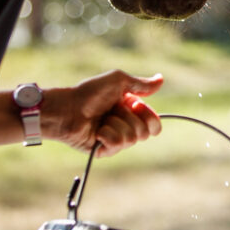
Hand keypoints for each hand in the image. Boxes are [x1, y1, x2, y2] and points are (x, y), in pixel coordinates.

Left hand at [47, 70, 162, 155]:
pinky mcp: (105, 150)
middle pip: (146, 133)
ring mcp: (115, 140)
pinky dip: (107, 134)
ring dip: (116, 124)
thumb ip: (141, 84)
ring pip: (132, 139)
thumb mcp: (118, 81)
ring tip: (101, 120)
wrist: (68, 108)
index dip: (148, 114)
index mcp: (130, 112)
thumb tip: (161, 79)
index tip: (132, 103)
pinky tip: (96, 131)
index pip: (154, 123)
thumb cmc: (89, 93)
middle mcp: (125, 126)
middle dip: (130, 118)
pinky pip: (118, 144)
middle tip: (114, 110)